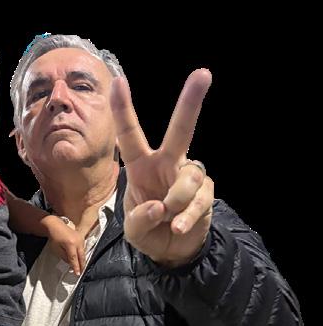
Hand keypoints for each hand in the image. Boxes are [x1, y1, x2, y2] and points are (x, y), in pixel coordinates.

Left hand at [48, 217, 85, 275]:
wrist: (56, 225)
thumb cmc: (54, 237)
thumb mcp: (57, 250)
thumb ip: (65, 257)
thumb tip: (71, 263)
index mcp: (70, 244)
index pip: (74, 259)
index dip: (76, 267)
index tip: (77, 274)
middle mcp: (78, 242)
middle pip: (82, 256)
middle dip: (82, 265)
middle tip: (82, 272)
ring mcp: (81, 239)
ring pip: (83, 253)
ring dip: (82, 260)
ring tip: (81, 267)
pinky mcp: (82, 237)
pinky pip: (83, 248)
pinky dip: (81, 254)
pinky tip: (80, 259)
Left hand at [111, 70, 214, 267]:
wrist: (171, 251)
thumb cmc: (148, 231)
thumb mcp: (133, 231)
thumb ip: (139, 219)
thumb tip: (159, 206)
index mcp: (141, 167)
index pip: (130, 136)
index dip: (123, 110)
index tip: (119, 82)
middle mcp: (167, 165)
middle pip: (180, 130)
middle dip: (191, 102)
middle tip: (203, 74)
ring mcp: (188, 177)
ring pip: (190, 176)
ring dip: (176, 201)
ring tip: (169, 218)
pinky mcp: (205, 193)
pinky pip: (199, 200)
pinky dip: (186, 217)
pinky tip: (178, 227)